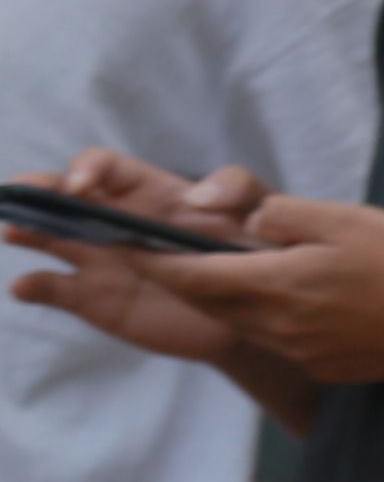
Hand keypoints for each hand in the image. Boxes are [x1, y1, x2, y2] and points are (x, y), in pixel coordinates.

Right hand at [3, 151, 270, 368]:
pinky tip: (26, 287)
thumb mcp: (261, 213)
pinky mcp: (94, 299)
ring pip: (47, 236)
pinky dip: (34, 287)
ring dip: (25, 229)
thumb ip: (240, 190)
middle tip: (21, 196)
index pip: (104, 167)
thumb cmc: (257, 253)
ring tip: (14, 231)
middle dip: (38, 189)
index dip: (86, 168)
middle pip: (61, 194)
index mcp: (149, 193)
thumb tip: (199, 195)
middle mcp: (114, 220)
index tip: (82, 186)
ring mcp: (99, 259)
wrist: (256, 315)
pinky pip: (54, 289)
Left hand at [133, 194, 383, 388]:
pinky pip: (275, 339)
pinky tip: (292, 302)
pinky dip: (265, 318)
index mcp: (272, 283)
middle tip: (162, 255)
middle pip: (205, 301)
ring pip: (238, 321)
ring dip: (220, 298)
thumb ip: (284, 214)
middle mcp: (273, 323)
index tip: (124, 245)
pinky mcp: (320, 364)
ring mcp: (296, 349)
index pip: (188, 274)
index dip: (150, 259)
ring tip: (224, 274)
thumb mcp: (345, 219)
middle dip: (179, 279)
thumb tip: (246, 216)